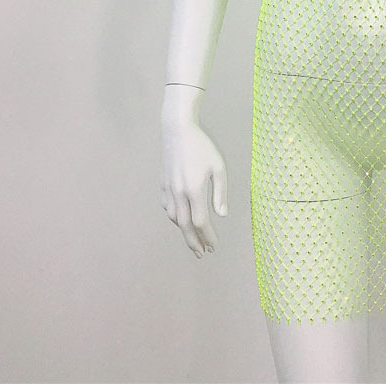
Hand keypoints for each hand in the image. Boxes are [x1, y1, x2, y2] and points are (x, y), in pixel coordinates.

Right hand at [161, 121, 227, 257]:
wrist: (177, 131)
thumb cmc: (202, 147)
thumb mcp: (218, 167)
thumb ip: (220, 193)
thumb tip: (222, 215)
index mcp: (194, 190)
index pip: (201, 222)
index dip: (208, 237)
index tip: (214, 246)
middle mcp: (179, 193)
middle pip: (185, 226)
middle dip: (194, 242)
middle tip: (201, 254)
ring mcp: (168, 189)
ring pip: (175, 218)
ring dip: (184, 231)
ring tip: (194, 239)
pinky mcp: (163, 184)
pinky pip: (168, 207)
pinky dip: (175, 218)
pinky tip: (182, 220)